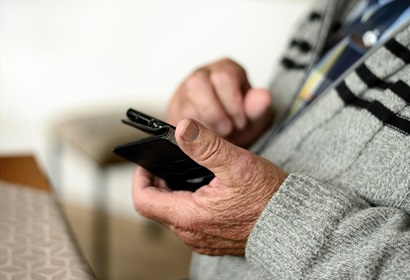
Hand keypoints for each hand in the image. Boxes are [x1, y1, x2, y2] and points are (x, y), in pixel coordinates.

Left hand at [132, 119, 287, 255]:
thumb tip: (181, 128)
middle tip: (173, 161)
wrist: (294, 225)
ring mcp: (202, 239)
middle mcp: (191, 233)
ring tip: (190, 171)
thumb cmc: (269, 198)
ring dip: (176, 191)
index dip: (141, 177)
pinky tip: (206, 188)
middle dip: (160, 180)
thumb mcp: (237, 165)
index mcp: (189, 216)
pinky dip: (190, 202)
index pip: (144, 200)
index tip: (150, 161)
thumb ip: (206, 145)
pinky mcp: (213, 239)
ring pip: (174, 213)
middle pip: (158, 205)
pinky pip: (191, 220)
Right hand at [166, 58, 272, 147]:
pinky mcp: (175, 108)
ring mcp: (185, 90)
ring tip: (217, 134)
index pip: (225, 76)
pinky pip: (177, 117)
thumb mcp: (254, 119)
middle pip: (198, 83)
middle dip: (215, 112)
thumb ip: (258, 109)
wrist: (223, 139)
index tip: (240, 122)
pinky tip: (205, 136)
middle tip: (228, 129)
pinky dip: (192, 131)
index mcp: (227, 69)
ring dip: (202, 121)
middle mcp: (204, 74)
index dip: (233, 103)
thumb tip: (263, 97)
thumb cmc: (239, 123)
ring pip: (184, 99)